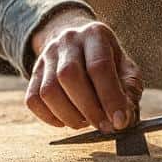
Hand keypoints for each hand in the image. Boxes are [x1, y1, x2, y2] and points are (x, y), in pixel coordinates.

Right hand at [26, 9, 143, 131]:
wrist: (78, 44)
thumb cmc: (107, 61)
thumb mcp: (125, 69)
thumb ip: (128, 92)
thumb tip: (122, 119)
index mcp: (95, 34)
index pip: (99, 66)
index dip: (110, 97)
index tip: (119, 121)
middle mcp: (68, 40)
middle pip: (69, 75)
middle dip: (88, 108)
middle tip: (103, 126)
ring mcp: (46, 55)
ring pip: (48, 91)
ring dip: (69, 116)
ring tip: (85, 122)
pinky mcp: (33, 72)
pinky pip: (33, 100)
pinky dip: (49, 117)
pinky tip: (65, 120)